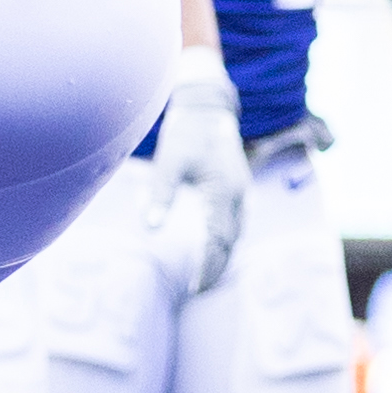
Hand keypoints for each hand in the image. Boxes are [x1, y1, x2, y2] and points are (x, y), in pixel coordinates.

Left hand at [153, 54, 247, 294]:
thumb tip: (150, 228)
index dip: (208, 266)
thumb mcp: (168, 162)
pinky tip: (215, 245)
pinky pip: (237, 219)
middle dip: (217, 266)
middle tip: (199, 288)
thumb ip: (160, 195)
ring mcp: (242, 189)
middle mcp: (238, 194)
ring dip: (223, 253)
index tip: (196, 287)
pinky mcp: (238, 184)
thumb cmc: (185, 131)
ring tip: (208, 275)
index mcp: (222, 191)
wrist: (207, 104)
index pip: (218, 240)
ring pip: (236, 231)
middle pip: (231, 240)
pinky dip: (227, 237)